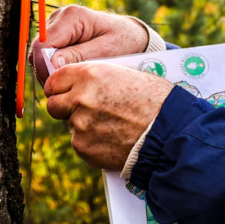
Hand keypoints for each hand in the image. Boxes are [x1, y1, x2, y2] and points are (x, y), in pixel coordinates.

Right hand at [32, 6, 148, 84]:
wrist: (131, 36)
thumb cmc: (123, 41)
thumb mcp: (107, 51)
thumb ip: (80, 56)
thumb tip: (53, 63)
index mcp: (72, 16)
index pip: (42, 44)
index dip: (45, 67)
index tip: (60, 84)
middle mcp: (59, 17)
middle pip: (37, 50)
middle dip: (48, 71)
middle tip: (66, 88)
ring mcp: (56, 26)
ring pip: (38, 55)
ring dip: (50, 71)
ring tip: (70, 82)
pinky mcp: (56, 36)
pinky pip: (45, 56)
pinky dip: (54, 68)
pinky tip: (69, 76)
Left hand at [45, 62, 173, 170]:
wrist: (170, 134)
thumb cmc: (157, 101)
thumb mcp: (129, 75)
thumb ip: (100, 77)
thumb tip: (83, 82)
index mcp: (91, 75)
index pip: (56, 79)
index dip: (61, 87)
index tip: (66, 92)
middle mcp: (80, 99)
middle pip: (54, 105)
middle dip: (66, 108)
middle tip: (84, 111)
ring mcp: (80, 126)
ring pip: (70, 126)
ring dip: (84, 126)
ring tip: (112, 127)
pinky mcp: (84, 148)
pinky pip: (81, 144)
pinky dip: (93, 144)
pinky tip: (114, 141)